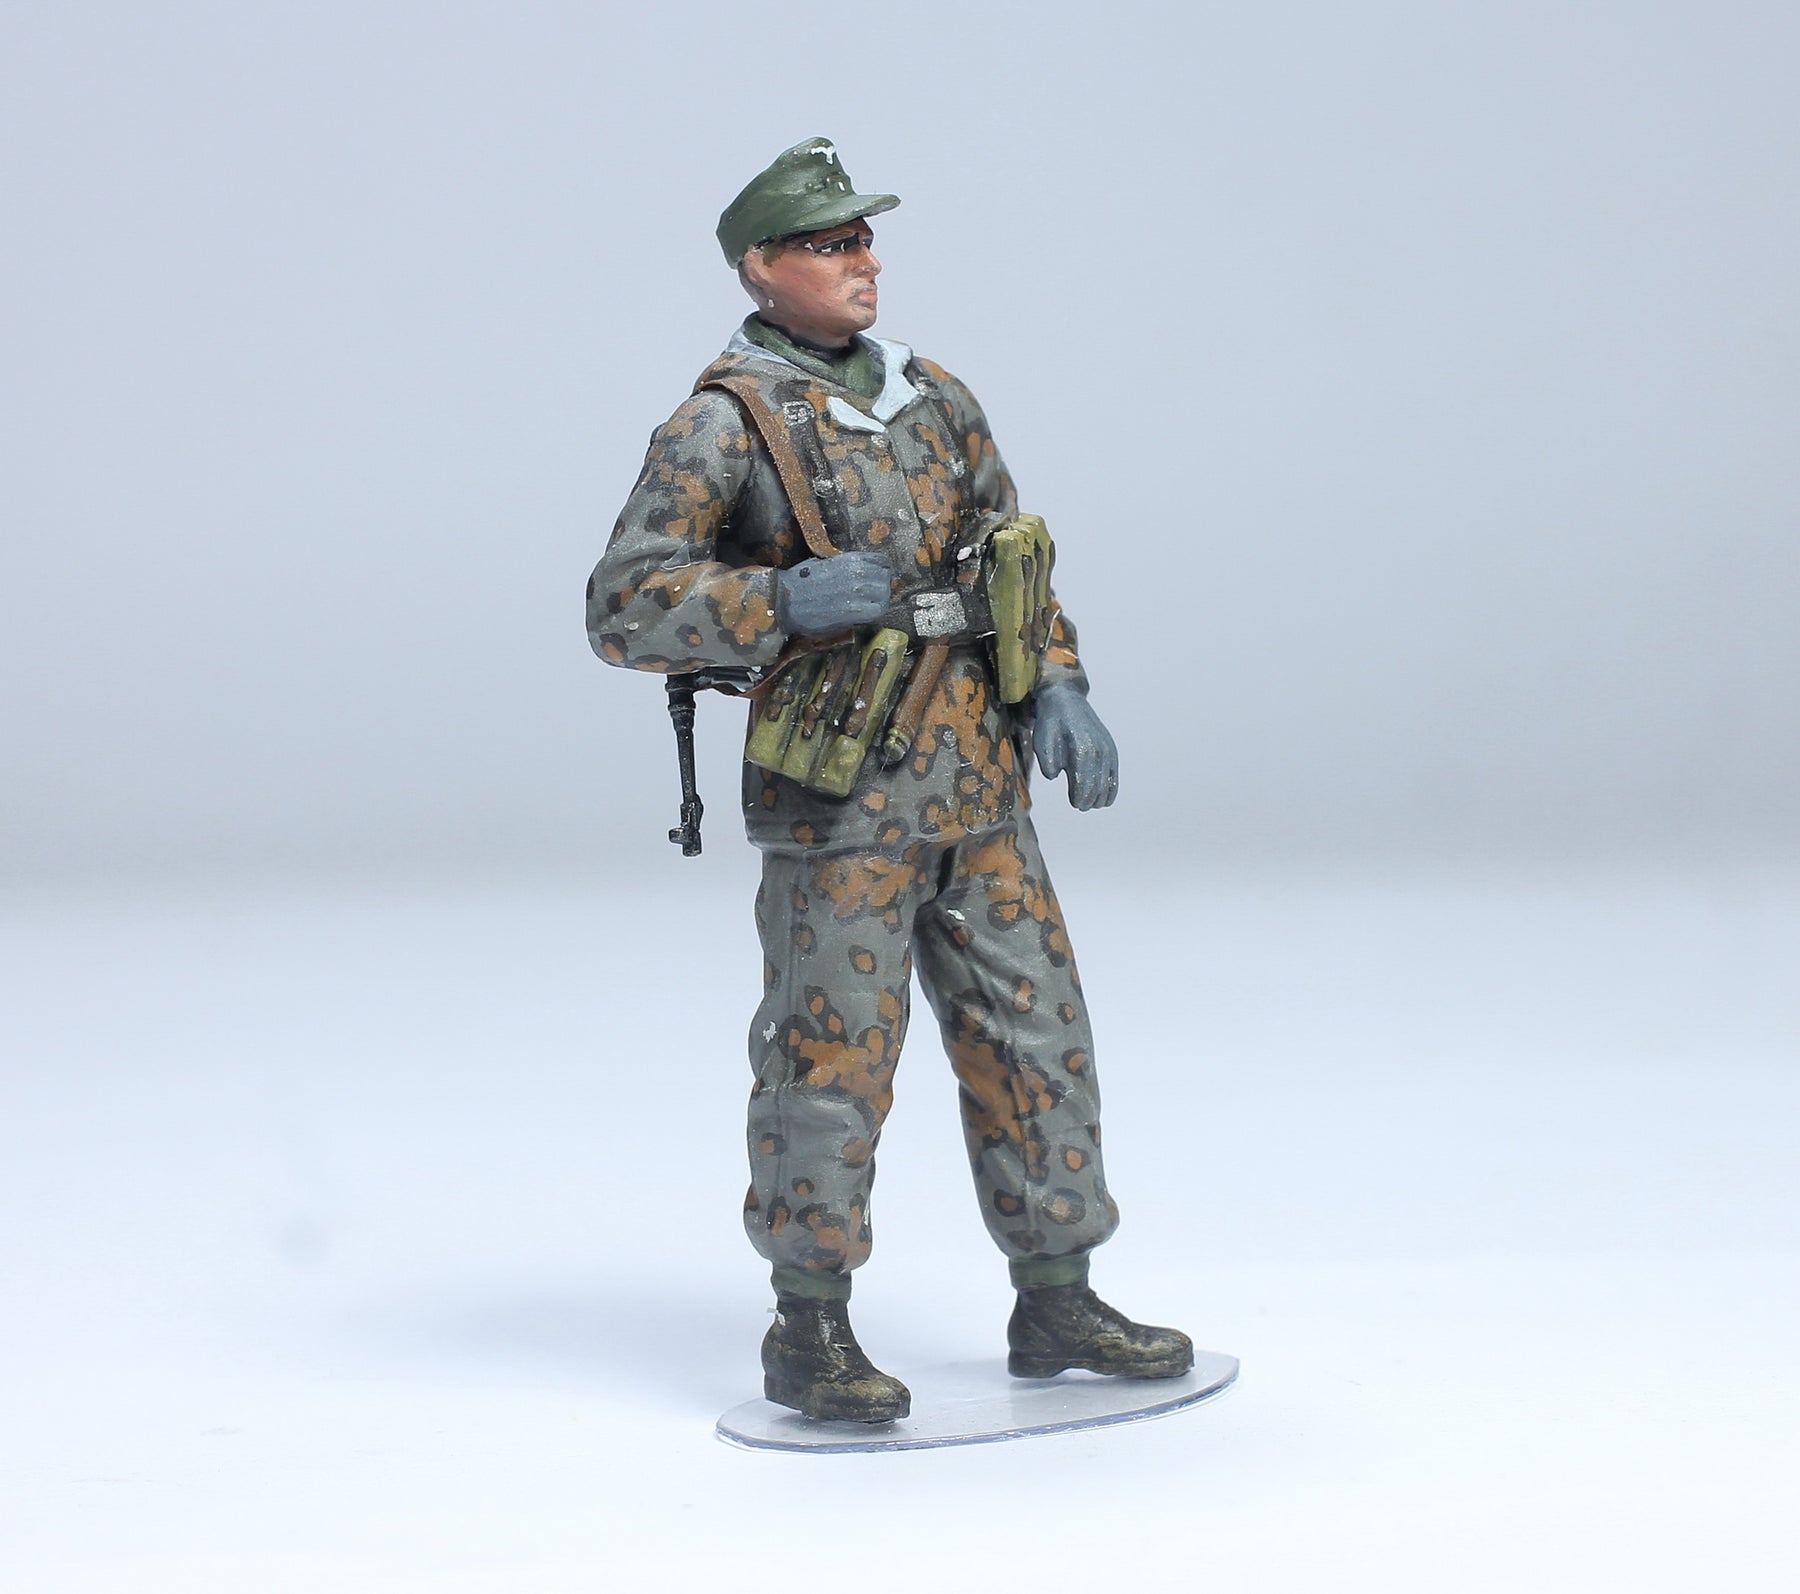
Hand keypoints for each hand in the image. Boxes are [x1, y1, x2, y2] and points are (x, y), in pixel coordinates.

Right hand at [775, 554, 890, 635]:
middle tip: (873, 597)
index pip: (882, 562)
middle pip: (886, 579)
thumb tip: (856, 572)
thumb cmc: (799, 582)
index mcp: (850, 559)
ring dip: (879, 602)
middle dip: (881, 588)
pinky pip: (877, 611)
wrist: (785, 600)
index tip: (877, 579)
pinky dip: (873, 613)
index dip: (882, 572)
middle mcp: (857, 572)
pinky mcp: (853, 611)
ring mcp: (857, 592)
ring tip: (869, 607)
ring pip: (885, 596)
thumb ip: (844, 566)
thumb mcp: (823, 563)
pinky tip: (863, 616)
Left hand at [1032, 681, 1118, 810]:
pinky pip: (1114, 775)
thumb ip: (1047, 760)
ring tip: (1089, 803)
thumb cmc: (1051, 723)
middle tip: (1079, 805)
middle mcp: (1098, 750)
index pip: (1084, 782)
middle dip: (1089, 799)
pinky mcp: (1111, 750)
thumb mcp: (1041, 740)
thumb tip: (1054, 776)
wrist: (1066, 701)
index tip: (1075, 804)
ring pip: (1108, 783)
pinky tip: (1104, 799)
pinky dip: (1111, 789)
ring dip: (1099, 796)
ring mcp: (1107, 749)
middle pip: (1097, 785)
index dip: (1081, 797)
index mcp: (1081, 748)